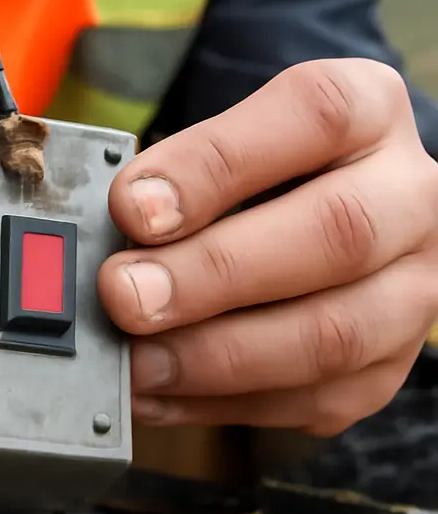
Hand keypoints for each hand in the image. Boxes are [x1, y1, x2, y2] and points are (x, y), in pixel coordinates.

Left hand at [98, 58, 437, 436]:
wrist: (325, 211)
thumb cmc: (256, 171)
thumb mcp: (224, 141)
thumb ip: (175, 178)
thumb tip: (105, 241)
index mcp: (367, 111)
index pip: (313, 116)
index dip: (214, 166)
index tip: (132, 207)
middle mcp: (408, 195)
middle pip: (333, 233)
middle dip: (211, 274)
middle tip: (123, 295)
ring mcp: (413, 286)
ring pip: (334, 333)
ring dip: (216, 356)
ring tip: (136, 360)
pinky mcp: (389, 365)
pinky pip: (314, 399)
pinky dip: (222, 402)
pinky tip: (159, 392)